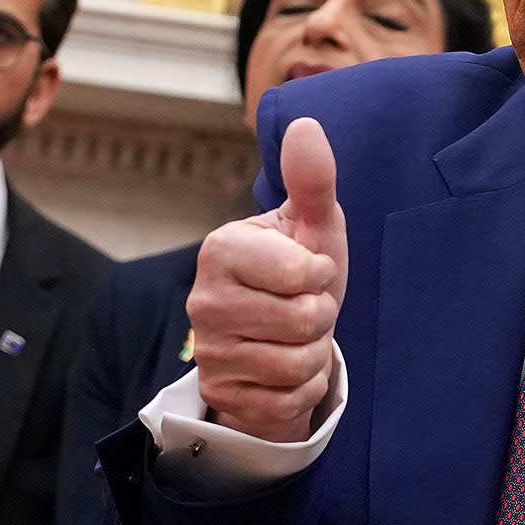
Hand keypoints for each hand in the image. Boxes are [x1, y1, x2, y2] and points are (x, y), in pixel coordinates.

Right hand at [189, 116, 348, 444]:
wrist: (278, 344)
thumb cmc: (297, 276)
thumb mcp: (312, 227)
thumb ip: (311, 180)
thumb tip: (304, 124)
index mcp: (221, 249)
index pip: (304, 273)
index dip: (321, 275)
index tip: (307, 272)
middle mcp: (203, 299)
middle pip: (304, 321)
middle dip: (320, 318)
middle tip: (302, 309)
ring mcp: (208, 352)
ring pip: (298, 364)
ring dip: (313, 356)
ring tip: (294, 340)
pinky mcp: (220, 395)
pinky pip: (287, 401)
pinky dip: (301, 391)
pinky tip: (284, 373)